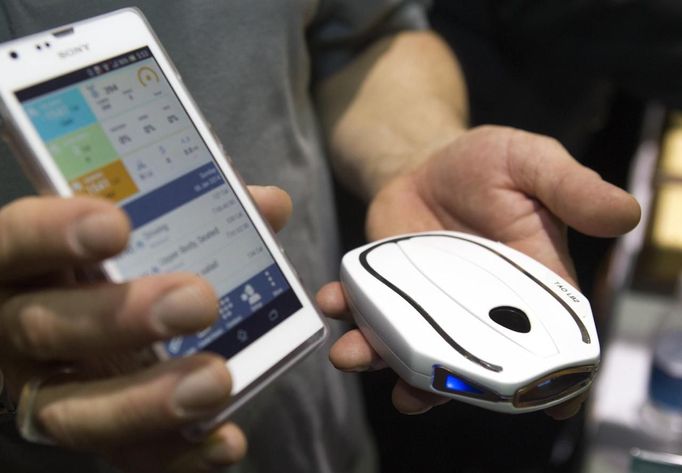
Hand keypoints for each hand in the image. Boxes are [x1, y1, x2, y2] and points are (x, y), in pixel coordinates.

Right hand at [0, 186, 291, 472]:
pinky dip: (175, 455)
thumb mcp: (136, 228)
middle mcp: (18, 329)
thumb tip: (269, 205)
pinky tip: (225, 440)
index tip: (118, 225)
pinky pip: (122, 456)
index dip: (53, 232)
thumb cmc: (112, 265)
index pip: (13, 240)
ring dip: (149, 400)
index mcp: (24, 264)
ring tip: (217, 380)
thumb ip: (198, 212)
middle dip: (121, 318)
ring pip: (73, 410)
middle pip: (42, 329)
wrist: (86, 326)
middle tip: (199, 301)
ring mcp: (43, 390)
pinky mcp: (87, 430)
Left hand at [319, 125, 639, 418]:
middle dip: (444, 385)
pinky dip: (349, 315)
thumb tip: (625, 214)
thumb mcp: (532, 165)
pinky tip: (334, 303)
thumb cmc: (488, 165)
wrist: (426, 159)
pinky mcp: (390, 291)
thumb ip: (570, 189)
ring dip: (383, 361)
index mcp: (526, 287)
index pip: (546, 341)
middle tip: (416, 394)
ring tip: (356, 356)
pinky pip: (369, 314)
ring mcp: (429, 305)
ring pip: (411, 349)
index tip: (544, 410)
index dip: (549, 380)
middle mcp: (477, 309)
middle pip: (468, 362)